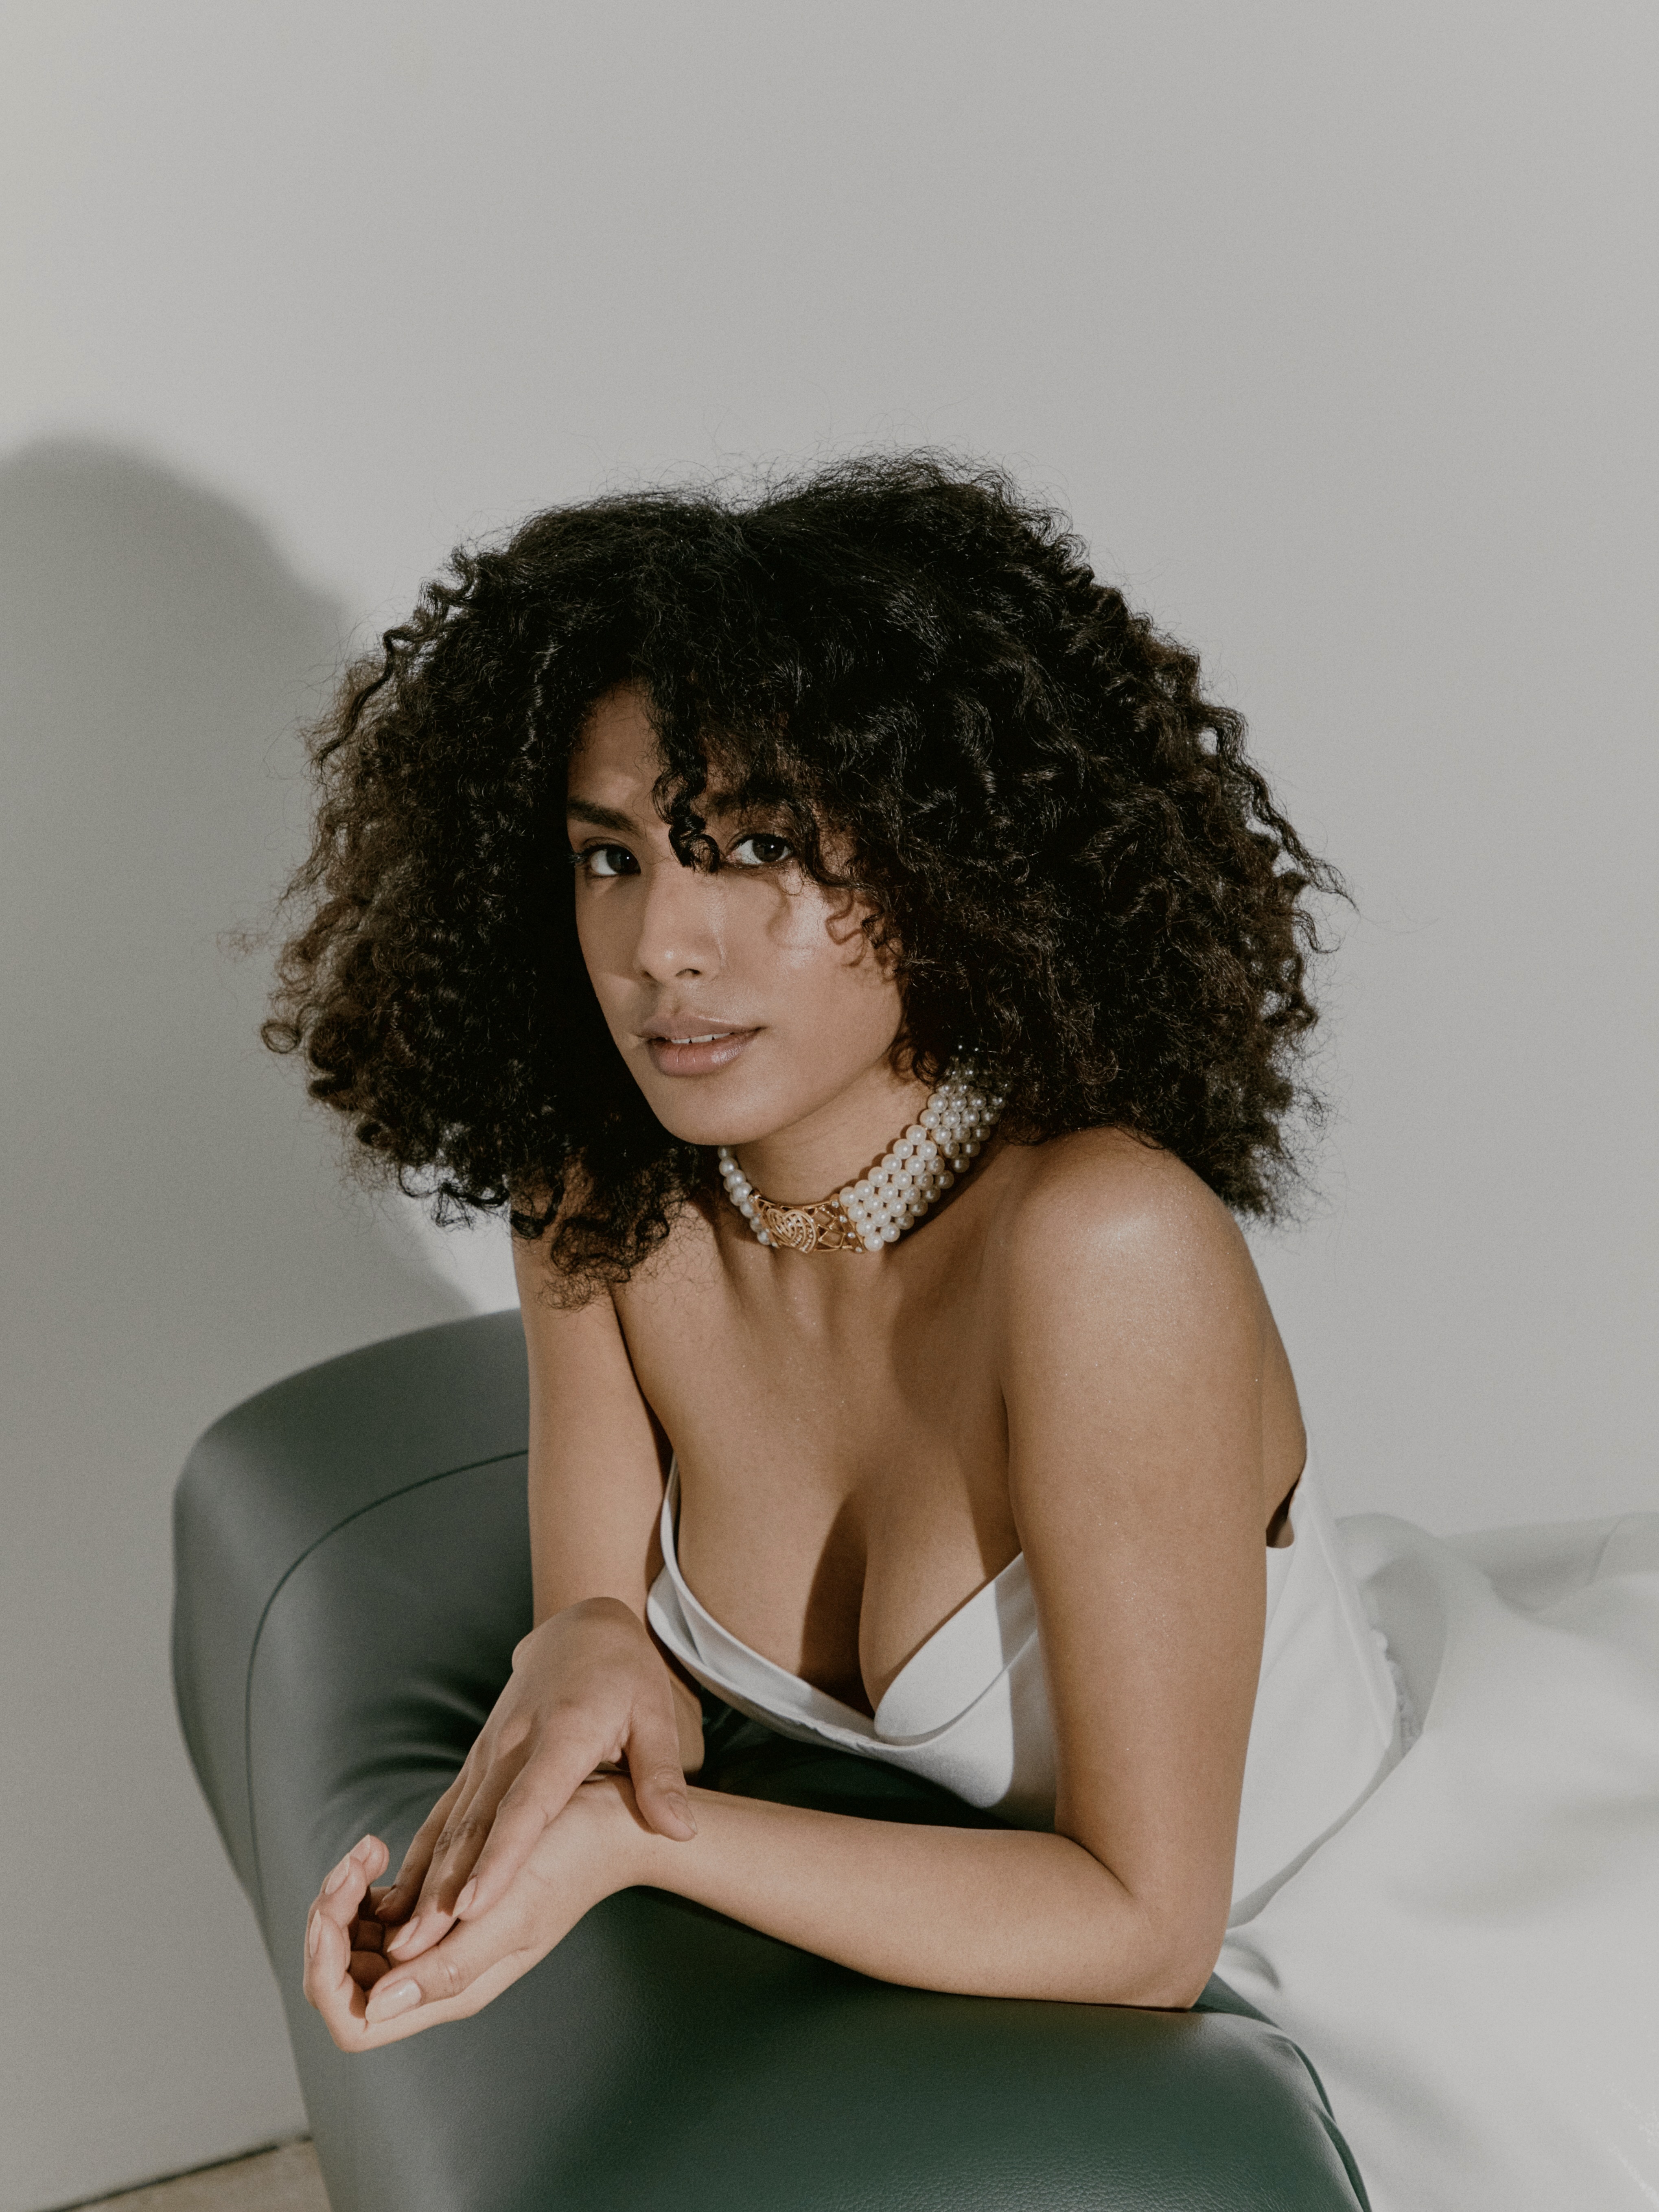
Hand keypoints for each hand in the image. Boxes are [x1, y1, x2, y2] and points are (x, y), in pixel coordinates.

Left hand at [303, 1781, 641, 2049]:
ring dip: (344, 1898)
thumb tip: (375, 2007)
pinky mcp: (437, 1908)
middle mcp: (433, 1975)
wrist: (604, 1826)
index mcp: (449, 1989)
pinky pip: (373, 1914)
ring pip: (353, 1944)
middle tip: (356, 1862)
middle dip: (330, 1922)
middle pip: (343, 1979)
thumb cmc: (565, 1864)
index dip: (328, 1974)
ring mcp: (433, 1943)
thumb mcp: (512, 1915)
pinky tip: (380, 1849)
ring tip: (369, 1849)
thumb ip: (447, 1970)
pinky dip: (362, 1884)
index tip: (335, 1914)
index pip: (354, 2019)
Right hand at [377, 1597, 696, 1963]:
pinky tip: (395, 1901)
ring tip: (398, 1938)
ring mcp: (488, 1753)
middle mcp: (515, 1745)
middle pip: (476, 1824)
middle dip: (445, 1888)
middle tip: (417, 1947)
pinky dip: (418, 1857)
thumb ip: (660, 1775)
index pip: (528, 1805)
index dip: (501, 1857)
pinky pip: (444, 1814)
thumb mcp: (655, 1715)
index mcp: (564, 1735)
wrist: (580, 1629)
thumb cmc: (624, 1676)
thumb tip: (680, 1831)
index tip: (474, 1906)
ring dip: (423, 1881)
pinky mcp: (476, 1761)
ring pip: (451, 1824)